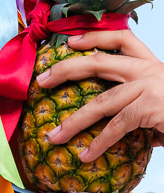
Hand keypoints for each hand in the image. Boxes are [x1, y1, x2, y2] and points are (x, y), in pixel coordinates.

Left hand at [36, 29, 163, 160]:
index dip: (93, 36)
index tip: (69, 42)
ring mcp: (149, 87)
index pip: (121, 38)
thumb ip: (138, 103)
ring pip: (101, 102)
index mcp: (151, 63)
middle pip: (99, 62)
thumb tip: (112, 121)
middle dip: (66, 70)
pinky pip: (116, 127)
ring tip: (54, 137)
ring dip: (74, 122)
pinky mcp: (149, 108)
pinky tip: (85, 155)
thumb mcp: (161, 100)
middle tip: (42, 80)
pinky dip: (98, 143)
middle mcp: (148, 70)